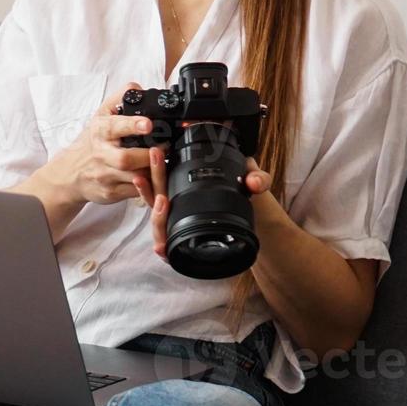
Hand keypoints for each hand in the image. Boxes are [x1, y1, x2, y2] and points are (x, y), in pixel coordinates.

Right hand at [37, 81, 160, 206]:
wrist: (70, 173)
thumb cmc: (91, 142)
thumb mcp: (101, 116)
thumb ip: (119, 98)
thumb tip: (138, 88)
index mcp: (100, 131)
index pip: (116, 127)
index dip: (133, 125)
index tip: (148, 124)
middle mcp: (101, 154)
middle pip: (126, 158)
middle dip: (148, 155)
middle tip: (163, 149)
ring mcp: (105, 176)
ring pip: (134, 177)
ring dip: (151, 171)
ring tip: (161, 162)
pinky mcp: (110, 193)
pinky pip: (135, 192)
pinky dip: (148, 186)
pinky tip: (153, 177)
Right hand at [151, 152, 275, 262]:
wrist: (260, 226)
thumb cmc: (250, 200)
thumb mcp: (256, 182)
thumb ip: (258, 178)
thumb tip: (253, 182)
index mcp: (189, 187)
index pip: (166, 176)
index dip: (156, 168)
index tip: (156, 156)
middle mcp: (179, 206)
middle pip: (155, 198)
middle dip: (148, 188)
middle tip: (147, 176)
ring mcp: (180, 226)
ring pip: (158, 224)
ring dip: (155, 217)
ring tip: (161, 203)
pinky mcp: (186, 247)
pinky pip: (169, 249)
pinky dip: (163, 249)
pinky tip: (161, 248)